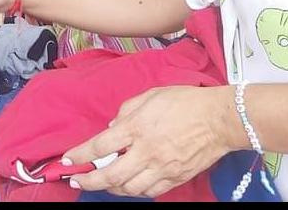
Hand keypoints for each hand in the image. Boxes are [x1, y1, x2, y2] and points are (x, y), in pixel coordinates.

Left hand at [64, 86, 236, 197]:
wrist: (219, 119)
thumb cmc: (184, 101)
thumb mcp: (149, 96)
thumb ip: (126, 111)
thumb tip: (112, 128)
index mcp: (137, 127)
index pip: (100, 146)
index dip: (80, 155)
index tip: (68, 160)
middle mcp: (146, 151)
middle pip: (110, 175)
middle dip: (89, 180)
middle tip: (76, 180)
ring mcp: (162, 168)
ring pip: (129, 188)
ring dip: (111, 188)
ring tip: (103, 182)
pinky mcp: (175, 178)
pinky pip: (149, 191)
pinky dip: (135, 191)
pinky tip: (129, 185)